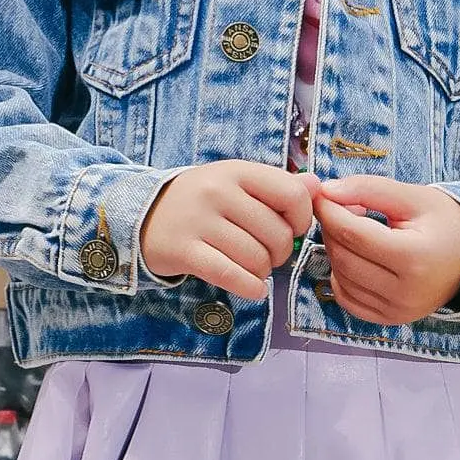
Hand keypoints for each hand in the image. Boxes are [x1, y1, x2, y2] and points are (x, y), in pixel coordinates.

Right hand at [139, 161, 316, 298]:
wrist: (142, 215)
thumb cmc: (201, 201)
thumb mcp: (236, 182)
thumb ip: (277, 185)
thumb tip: (317, 185)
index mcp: (236, 170)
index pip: (291, 194)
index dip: (302, 219)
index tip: (292, 228)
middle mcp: (218, 191)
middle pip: (277, 234)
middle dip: (280, 253)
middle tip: (267, 254)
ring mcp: (199, 221)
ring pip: (256, 259)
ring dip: (262, 272)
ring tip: (252, 267)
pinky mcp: (184, 251)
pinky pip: (231, 275)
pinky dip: (250, 287)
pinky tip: (254, 289)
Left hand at [315, 176, 459, 326]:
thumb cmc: (445, 222)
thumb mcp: (412, 197)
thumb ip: (369, 189)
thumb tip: (326, 191)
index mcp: (413, 257)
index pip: (352, 233)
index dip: (329, 210)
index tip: (321, 194)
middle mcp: (404, 292)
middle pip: (343, 257)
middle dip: (333, 229)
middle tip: (343, 209)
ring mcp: (396, 311)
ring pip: (341, 278)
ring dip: (337, 250)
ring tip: (356, 230)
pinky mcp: (390, 319)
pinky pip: (347, 299)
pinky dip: (342, 276)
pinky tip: (357, 257)